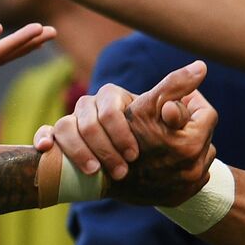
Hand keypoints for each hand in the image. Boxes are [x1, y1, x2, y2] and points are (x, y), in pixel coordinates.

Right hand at [36, 61, 217, 205]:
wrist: (134, 169)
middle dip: (104, 148)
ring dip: (81, 152)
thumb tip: (200, 70)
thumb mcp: (170, 123)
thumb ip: (181, 102)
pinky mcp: (60, 139)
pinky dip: (44, 138)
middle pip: (87, 121)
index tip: (134, 155)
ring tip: (98, 174)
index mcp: (115, 98)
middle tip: (122, 169)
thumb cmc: (153, 140)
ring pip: (66, 127)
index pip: (111, 106)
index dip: (120, 131)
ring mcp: (73, 121)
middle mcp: (91, 106)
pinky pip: (45, 132)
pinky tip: (46, 148)